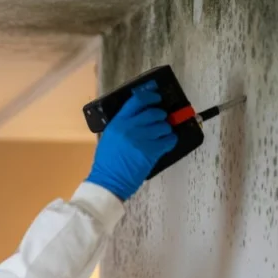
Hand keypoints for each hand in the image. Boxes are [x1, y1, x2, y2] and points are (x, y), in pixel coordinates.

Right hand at [86, 79, 178, 200]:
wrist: (108, 181)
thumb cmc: (107, 162)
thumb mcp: (110, 137)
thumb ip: (123, 125)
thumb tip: (140, 117)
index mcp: (118, 122)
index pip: (137, 100)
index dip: (150, 96)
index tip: (156, 98)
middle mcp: (130, 128)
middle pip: (153, 112)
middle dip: (160, 115)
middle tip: (161, 120)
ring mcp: (141, 139)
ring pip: (163, 126)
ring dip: (165, 129)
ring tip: (162, 134)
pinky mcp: (151, 152)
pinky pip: (168, 140)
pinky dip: (170, 140)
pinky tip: (166, 143)